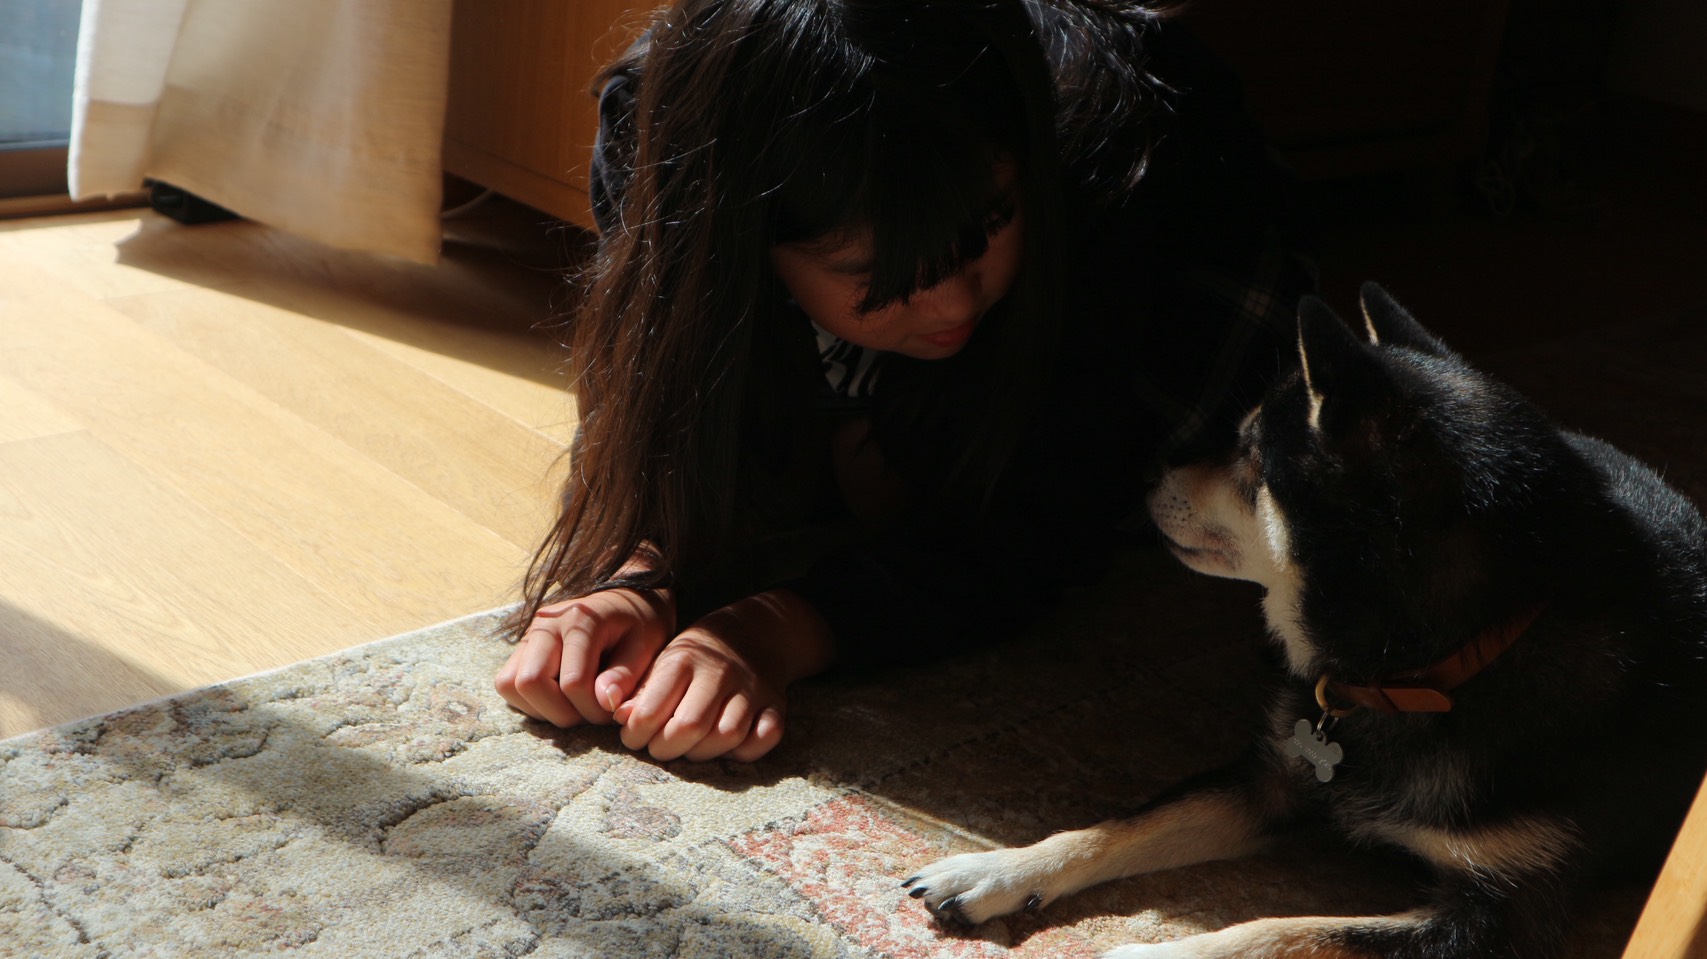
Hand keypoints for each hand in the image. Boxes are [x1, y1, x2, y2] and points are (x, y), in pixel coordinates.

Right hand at [494, 587, 672, 727]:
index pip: (573, 683)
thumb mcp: (646, 646)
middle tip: (588, 714)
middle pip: (529, 683)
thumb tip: (605, 703)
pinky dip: (529, 702)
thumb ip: (626, 675)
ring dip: (540, 709)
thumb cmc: (640, 626)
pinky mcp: (521, 647)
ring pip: (509, 685)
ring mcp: (528, 634)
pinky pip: (507, 684)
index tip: (612, 711)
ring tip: (573, 707)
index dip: (592, 710)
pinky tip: (559, 699)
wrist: (625, 602)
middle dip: (560, 713)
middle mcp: (546, 623)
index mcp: (581, 620)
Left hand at [614, 590, 832, 761]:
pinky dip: (748, 750)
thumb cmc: (697, 658)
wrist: (755, 633)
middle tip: (660, 747)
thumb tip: (621, 718)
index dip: (636, 733)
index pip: (652, 709)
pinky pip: (767, 736)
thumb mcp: (664, 663)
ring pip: (728, 735)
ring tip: (690, 747)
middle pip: (690, 726)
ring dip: (704, 752)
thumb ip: (642, 691)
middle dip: (667, 748)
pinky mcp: (777, 704)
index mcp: (684, 660)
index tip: (634, 737)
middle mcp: (720, 673)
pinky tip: (729, 747)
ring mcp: (752, 689)